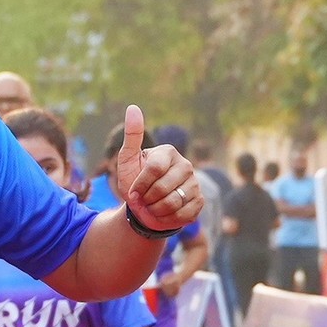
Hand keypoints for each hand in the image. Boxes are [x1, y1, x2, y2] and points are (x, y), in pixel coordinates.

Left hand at [114, 104, 201, 234]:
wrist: (144, 208)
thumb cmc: (135, 182)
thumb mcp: (127, 160)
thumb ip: (132, 136)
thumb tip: (133, 108)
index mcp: (168, 152)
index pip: (153, 170)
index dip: (140, 185)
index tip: (132, 192)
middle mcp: (185, 165)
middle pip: (161, 188)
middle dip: (146, 199)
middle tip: (144, 200)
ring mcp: (195, 183)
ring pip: (172, 203)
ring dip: (155, 211)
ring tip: (152, 206)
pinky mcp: (200, 201)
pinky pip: (183, 214)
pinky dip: (168, 219)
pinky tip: (164, 214)